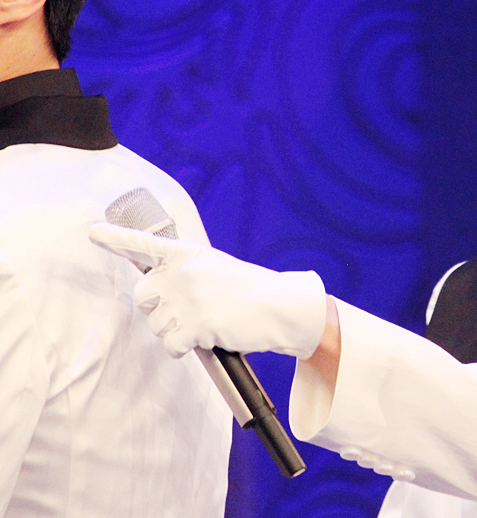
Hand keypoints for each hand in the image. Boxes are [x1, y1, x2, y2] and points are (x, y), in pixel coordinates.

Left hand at [89, 223, 326, 358]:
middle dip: (157, 307)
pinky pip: (172, 344)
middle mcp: (184, 273)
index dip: (116, 238)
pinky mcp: (197, 323)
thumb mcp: (214, 268)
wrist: (279, 306)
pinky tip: (205, 337)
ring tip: (204, 322)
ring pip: (156, 324)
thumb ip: (184, 272)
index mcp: (188, 255)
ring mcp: (190, 298)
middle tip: (186, 309)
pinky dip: (185, 347)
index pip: (146, 244)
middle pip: (143, 294)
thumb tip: (153, 289)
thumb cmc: (247, 290)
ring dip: (176, 330)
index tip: (93, 232)